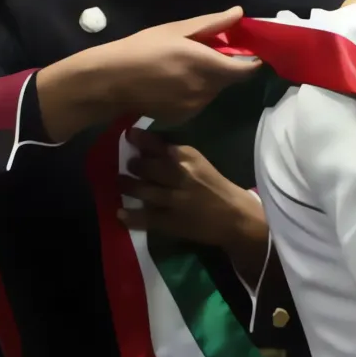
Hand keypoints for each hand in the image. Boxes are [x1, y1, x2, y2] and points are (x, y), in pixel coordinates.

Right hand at [36, 7, 258, 136]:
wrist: (111, 81)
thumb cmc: (142, 48)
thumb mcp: (177, 30)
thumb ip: (212, 24)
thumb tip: (239, 13)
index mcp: (208, 66)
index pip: (247, 70)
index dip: (251, 60)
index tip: (244, 50)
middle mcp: (206, 90)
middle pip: (230, 79)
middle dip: (225, 66)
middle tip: (203, 52)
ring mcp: (195, 107)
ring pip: (214, 91)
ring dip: (209, 79)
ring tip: (183, 66)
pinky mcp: (183, 117)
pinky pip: (199, 101)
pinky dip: (194, 91)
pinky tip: (173, 82)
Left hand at [118, 129, 267, 276]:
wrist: (236, 217)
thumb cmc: (217, 188)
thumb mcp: (200, 164)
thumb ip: (177, 157)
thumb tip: (147, 150)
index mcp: (190, 158)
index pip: (159, 145)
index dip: (140, 139)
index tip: (130, 135)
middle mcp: (180, 176)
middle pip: (147, 166)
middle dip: (134, 164)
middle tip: (128, 164)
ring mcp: (174, 200)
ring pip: (142, 190)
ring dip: (127, 185)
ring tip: (120, 183)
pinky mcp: (171, 222)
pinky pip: (145, 218)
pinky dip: (130, 216)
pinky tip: (120, 213)